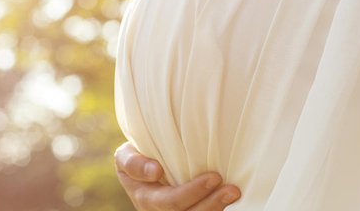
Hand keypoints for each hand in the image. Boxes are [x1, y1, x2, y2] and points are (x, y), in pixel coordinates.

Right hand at [114, 142, 241, 209]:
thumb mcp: (125, 155)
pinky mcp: (190, 209)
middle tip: (229, 187)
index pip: (167, 202)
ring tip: (233, 192)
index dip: (189, 193)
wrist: (146, 162)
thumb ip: (133, 162)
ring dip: (216, 207)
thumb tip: (155, 172)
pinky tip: (232, 198)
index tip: (213, 177)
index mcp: (145, 198)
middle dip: (208, 203)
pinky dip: (217, 208)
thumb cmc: (138, 155)